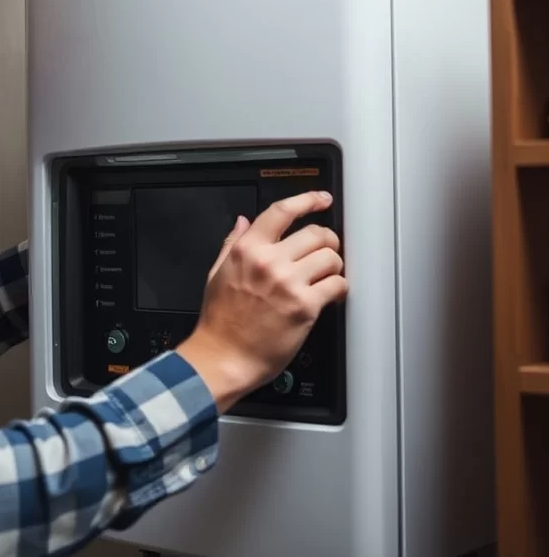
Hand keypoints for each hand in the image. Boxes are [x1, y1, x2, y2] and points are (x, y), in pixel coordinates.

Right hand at [177, 191, 347, 411]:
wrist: (223, 357)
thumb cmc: (219, 322)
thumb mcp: (216, 274)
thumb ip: (232, 244)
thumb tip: (242, 222)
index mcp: (246, 250)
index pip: (282, 211)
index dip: (307, 200)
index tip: (321, 200)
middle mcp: (268, 261)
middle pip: (316, 233)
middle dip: (327, 241)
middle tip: (325, 251)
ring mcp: (288, 283)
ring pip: (331, 258)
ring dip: (333, 267)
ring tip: (324, 278)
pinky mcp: (305, 306)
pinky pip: (338, 285)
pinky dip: (339, 289)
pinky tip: (329, 295)